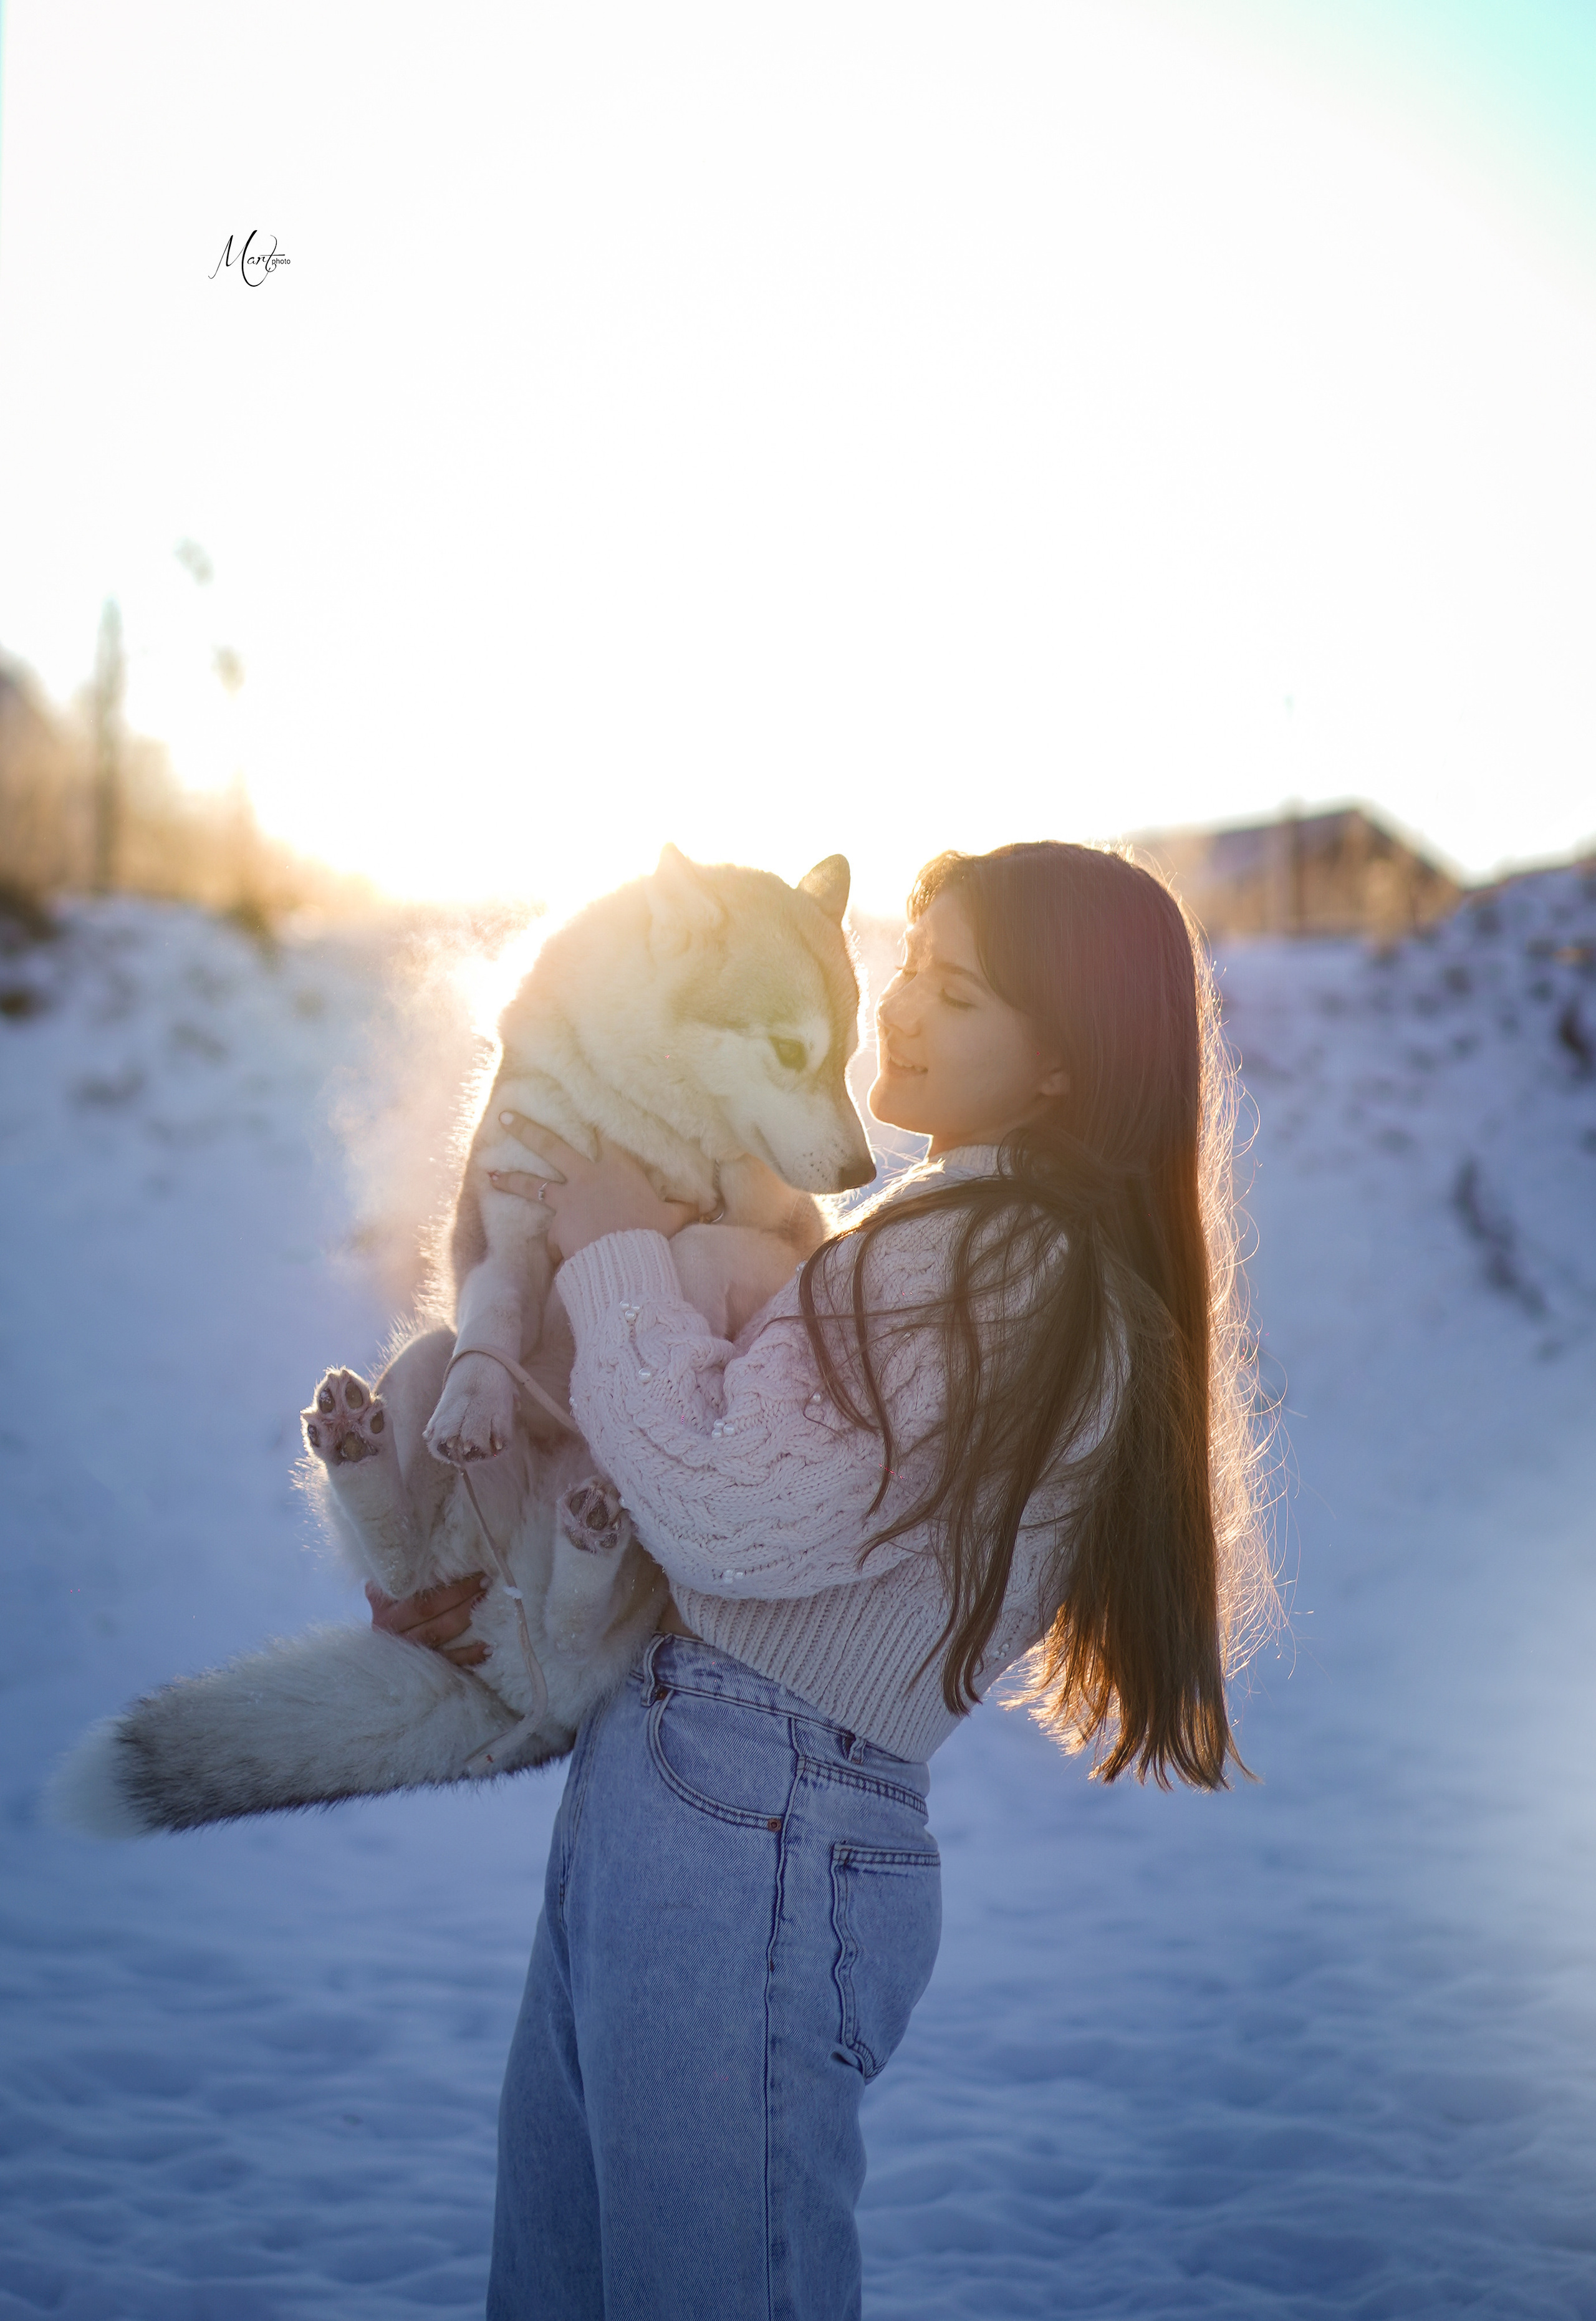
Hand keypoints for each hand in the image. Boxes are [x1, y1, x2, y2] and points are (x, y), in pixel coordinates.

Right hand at [367, 1574, 488, 1667]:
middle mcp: (392, 1631)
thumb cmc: (387, 1609)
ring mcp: (406, 1651)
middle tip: (486, 1582)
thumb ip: (399, 1574)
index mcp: (384, 1609)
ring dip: (467, 1619)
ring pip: (440, 1635)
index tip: (474, 1572)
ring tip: (488, 1604)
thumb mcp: (384, 1592)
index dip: (448, 1587)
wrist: (370, 1653)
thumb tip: (421, 1546)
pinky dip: (469, 1656)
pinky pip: (447, 1663)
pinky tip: (488, 1647)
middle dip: (462, 1596)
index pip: (419, 1596)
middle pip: (430, 1613)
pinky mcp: (420, 1668)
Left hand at [488, 1115, 699, 1263]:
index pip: (605, 1141)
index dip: (597, 1129)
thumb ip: (684, 1209)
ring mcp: (567, 1200)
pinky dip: (557, 1244)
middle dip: (527, 1131)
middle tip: (505, 1116)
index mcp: (617, 1168)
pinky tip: (562, 1253)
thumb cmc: (652, 1232)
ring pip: (533, 1184)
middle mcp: (586, 1176)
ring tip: (488, 1173)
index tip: (583, 1111)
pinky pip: (554, 1236)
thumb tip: (706, 1207)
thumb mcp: (673, 1218)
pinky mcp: (556, 1226)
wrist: (627, 1255)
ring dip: (510, 1177)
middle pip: (551, 1146)